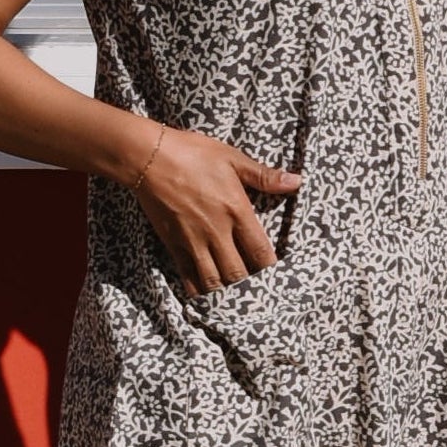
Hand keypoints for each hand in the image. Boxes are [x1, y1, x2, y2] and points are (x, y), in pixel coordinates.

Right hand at [134, 127, 302, 296]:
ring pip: (213, 281)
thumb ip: (264, 176)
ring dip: (224, 290)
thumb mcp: (232, 158)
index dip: (270, 269)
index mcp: (236, 211)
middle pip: (238, 274)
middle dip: (248, 284)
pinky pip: (188, 276)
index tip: (275, 275)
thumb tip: (296, 182)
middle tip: (254, 288)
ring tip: (232, 292)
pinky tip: (205, 291)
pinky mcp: (173, 244)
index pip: (261, 252)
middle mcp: (217, 231)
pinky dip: (198, 288)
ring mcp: (193, 240)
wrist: (149, 157)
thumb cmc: (193, 153)